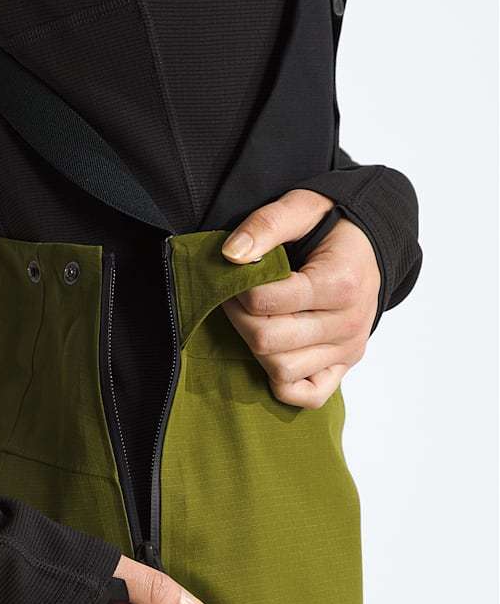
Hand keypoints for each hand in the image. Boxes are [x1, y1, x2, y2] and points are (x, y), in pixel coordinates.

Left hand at [220, 189, 380, 408]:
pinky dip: (283, 383)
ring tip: (254, 319)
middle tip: (233, 299)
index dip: (236, 290)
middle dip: (239, 319)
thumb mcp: (302, 206)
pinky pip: (308, 397)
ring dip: (255, 348)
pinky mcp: (344, 366)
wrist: (372, 244)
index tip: (232, 277)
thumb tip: (232, 256)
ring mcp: (348, 349)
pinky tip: (273, 354)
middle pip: (268, 340)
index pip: (266, 302)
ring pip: (282, 370)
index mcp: (341, 283)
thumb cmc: (333, 225)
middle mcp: (349, 323)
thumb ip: (266, 225)